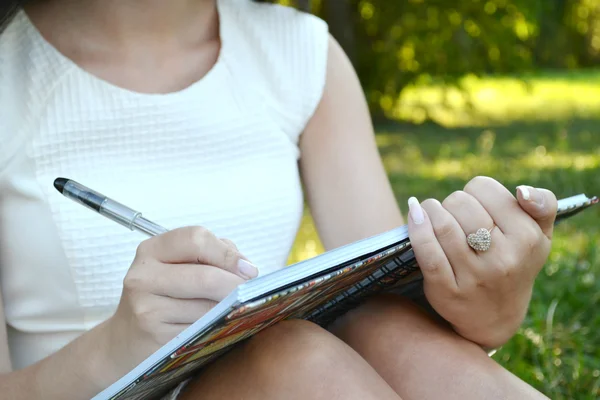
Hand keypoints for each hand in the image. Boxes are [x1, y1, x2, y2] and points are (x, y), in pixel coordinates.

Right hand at [101, 226, 257, 380]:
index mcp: (152, 250)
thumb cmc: (162, 297)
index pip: (196, 239)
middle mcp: (143, 276)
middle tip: (252, 292)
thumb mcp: (177, 267)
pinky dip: (216, 327)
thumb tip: (246, 268)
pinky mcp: (155, 337)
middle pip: (205, 276)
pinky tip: (219, 325)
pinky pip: (200, 330)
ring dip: (230, 309)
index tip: (248, 269)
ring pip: (207, 307)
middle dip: (237, 285)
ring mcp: (146, 308)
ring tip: (238, 309)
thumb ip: (211, 256)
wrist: (125, 340)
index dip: (228, 253)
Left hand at [407, 176, 557, 348]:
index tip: (477, 206)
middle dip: (452, 203)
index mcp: (527, 237)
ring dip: (430, 211)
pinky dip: (416, 227)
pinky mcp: (446, 290)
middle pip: (459, 203)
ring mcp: (474, 276)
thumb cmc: (515, 262)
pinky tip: (415, 214)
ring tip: (430, 212)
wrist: (495, 317)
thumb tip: (522, 191)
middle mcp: (503, 258)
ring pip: (442, 224)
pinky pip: (427, 251)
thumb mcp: (540, 235)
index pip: (484, 188)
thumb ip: (543, 204)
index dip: (476, 192)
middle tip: (455, 216)